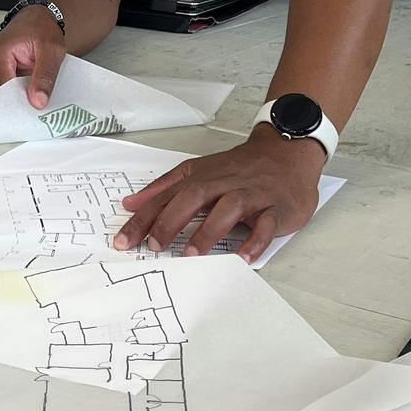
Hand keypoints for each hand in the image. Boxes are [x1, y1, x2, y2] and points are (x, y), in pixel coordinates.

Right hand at [0, 9, 67, 108]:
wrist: (34, 20)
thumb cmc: (41, 30)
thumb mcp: (52, 51)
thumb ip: (45, 76)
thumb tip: (37, 101)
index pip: (3, 95)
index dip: (21, 105)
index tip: (36, 109)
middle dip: (16, 106)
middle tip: (36, 102)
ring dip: (11, 102)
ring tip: (29, 92)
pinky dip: (7, 98)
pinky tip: (21, 91)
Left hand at [113, 126, 325, 261]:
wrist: (287, 152)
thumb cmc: (240, 167)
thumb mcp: (198, 171)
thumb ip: (164, 188)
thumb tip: (130, 203)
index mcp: (203, 176)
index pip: (168, 196)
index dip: (144, 218)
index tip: (123, 240)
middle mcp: (225, 183)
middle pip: (195, 196)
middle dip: (172, 220)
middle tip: (155, 246)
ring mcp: (252, 194)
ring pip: (230, 207)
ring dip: (209, 230)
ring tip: (192, 256)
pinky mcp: (277, 207)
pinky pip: (267, 225)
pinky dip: (255, 242)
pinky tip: (242, 259)